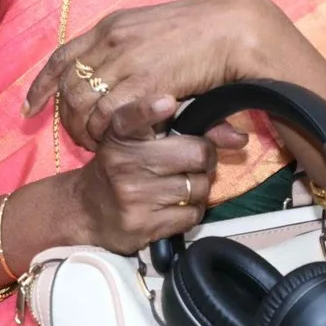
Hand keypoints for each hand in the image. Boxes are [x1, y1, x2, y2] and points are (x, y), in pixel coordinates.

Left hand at [26, 0, 290, 153]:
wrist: (236, 28)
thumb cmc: (203, 33)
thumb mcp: (153, 33)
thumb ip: (128, 51)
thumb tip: (117, 75)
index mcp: (111, 25)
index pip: (61, 56)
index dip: (41, 85)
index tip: (29, 108)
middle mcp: (111, 40)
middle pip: (68, 86)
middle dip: (65, 118)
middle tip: (78, 139)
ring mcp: (126, 60)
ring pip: (84, 104)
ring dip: (86, 130)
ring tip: (98, 146)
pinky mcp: (145, 81)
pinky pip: (110, 115)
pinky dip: (109, 133)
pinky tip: (118, 143)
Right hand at [63, 96, 242, 256]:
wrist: (87, 211)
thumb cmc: (122, 168)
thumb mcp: (138, 141)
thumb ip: (182, 128)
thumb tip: (239, 138)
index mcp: (120, 136)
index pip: (132, 118)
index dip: (149, 109)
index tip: (166, 102)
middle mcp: (123, 162)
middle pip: (196, 154)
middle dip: (204, 158)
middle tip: (193, 161)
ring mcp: (133, 195)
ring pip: (199, 187)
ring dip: (197, 187)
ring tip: (178, 186)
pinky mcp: (143, 224)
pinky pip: (192, 215)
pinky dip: (190, 212)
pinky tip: (172, 207)